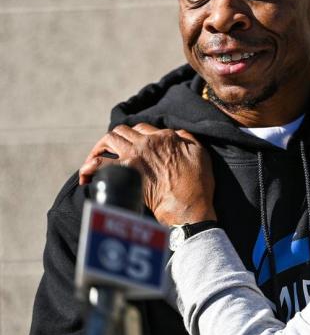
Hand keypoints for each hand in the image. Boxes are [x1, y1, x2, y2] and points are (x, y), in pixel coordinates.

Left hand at [78, 123, 215, 225]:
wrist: (188, 206)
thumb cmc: (197, 184)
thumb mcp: (200, 153)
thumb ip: (187, 138)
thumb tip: (176, 134)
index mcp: (165, 136)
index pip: (143, 128)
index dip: (136, 135)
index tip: (133, 145)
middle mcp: (146, 142)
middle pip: (122, 131)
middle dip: (113, 138)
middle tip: (109, 150)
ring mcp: (133, 156)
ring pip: (108, 140)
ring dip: (99, 147)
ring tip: (94, 159)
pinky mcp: (124, 173)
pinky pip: (99, 165)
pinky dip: (89, 168)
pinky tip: (85, 175)